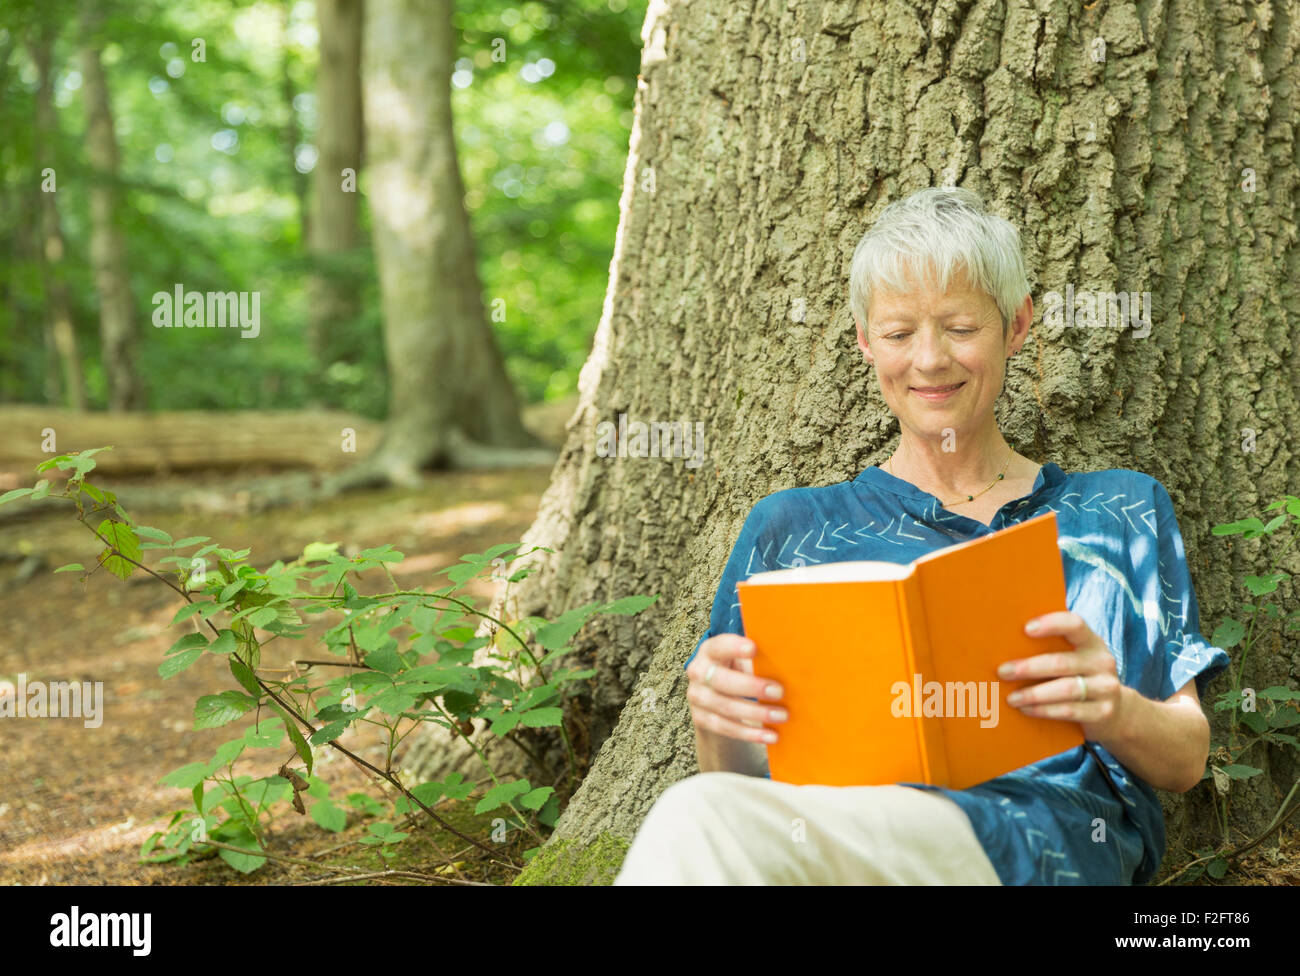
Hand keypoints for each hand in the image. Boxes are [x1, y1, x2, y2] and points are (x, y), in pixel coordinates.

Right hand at [686, 634, 787, 744]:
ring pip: (725, 707)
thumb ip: (758, 660)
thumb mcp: (743, 660)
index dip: (734, 647)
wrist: (715, 696)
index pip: (719, 646)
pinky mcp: (701, 718)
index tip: (754, 649)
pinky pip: (725, 727)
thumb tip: (790, 666)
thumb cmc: (738, 671)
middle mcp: (698, 671)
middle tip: (780, 692)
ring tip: (782, 716)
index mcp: (710, 650)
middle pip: (721, 680)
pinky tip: (771, 735)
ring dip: (756, 713)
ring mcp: (696, 696)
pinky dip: (750, 733)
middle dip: (751, 686)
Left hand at [998, 611, 1127, 740]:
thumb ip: (1053, 647)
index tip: (1026, 628)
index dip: (1051, 624)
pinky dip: (1044, 710)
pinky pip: (1068, 711)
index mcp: (1092, 642)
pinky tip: (1026, 709)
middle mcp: (1102, 662)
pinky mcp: (1102, 712)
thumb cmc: (1082, 677)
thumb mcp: (1077, 658)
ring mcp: (1105, 688)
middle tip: (1003, 672)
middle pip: (1061, 662)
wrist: (1119, 713)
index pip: (1075, 625)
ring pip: (1065, 689)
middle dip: (1029, 667)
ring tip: (1011, 698)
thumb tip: (1007, 643)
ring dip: (1033, 694)